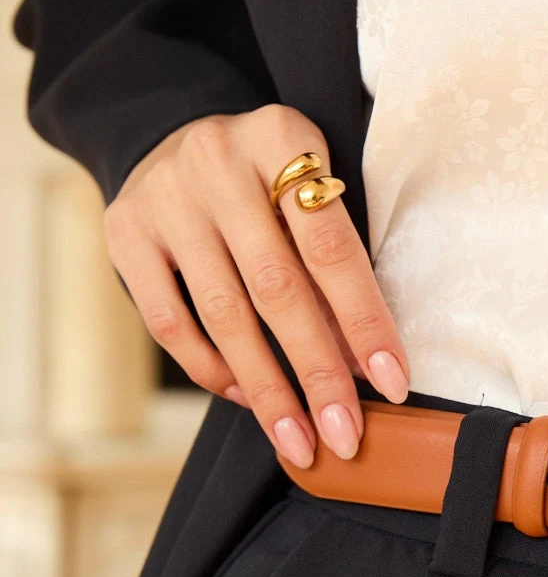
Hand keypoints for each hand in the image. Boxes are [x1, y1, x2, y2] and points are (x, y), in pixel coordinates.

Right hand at [104, 104, 409, 468]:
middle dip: (317, 372)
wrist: (174, 135)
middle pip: (278, 287)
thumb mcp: (310, 186)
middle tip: (346, 435)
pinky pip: (170, 323)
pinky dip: (212, 369)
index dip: (365, 321)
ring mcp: (164, 197)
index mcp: (281, 138)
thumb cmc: (269, 178)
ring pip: (224, 314)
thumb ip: (335, 256)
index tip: (392, 383)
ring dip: (267, 390)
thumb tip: (364, 364)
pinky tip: (247, 398)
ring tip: (299, 441)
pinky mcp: (125, 232)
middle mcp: (217, 161)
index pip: (332, 247)